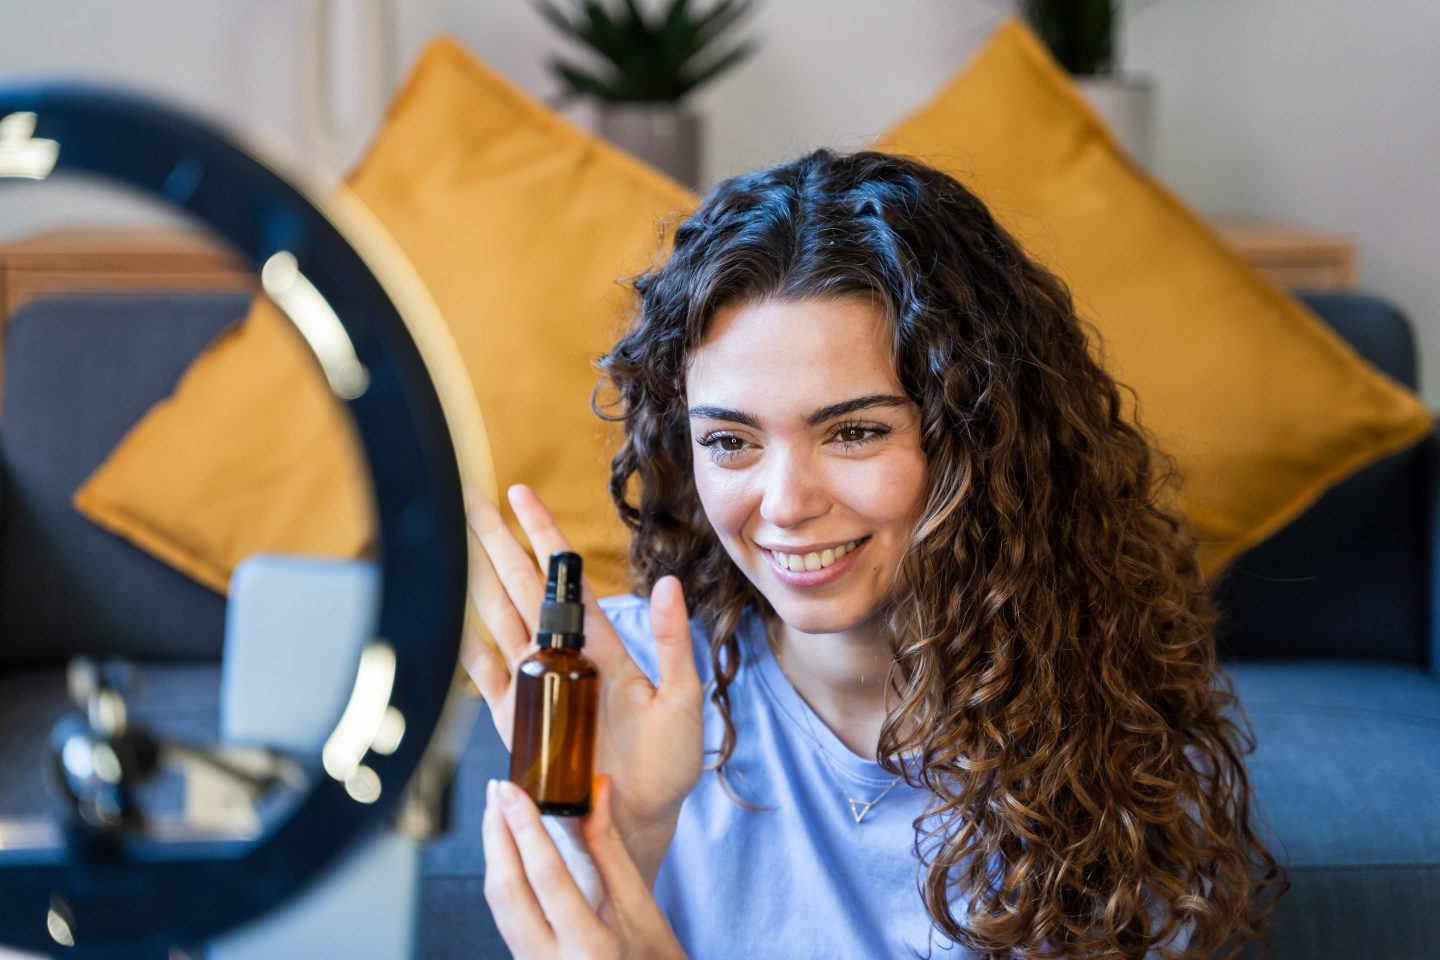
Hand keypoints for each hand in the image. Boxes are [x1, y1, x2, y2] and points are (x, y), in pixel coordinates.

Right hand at [465, 485, 703, 882]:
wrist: (638, 821)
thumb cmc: (666, 765)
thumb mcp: (682, 699)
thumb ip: (676, 643)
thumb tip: (667, 585)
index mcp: (601, 646)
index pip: (564, 579)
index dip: (541, 534)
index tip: (520, 493)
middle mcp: (563, 659)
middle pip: (521, 590)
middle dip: (495, 543)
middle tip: (470, 500)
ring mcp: (537, 688)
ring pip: (497, 622)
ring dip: (474, 583)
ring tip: (452, 544)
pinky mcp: (519, 723)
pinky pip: (487, 680)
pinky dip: (467, 652)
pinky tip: (450, 622)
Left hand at [483, 774, 687, 959]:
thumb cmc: (652, 957)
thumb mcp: (639, 904)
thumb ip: (609, 847)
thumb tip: (597, 788)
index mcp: (589, 948)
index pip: (546, 875)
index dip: (525, 825)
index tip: (511, 789)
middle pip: (508, 889)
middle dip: (497, 834)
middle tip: (498, 791)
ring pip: (499, 904)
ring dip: (494, 854)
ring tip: (497, 812)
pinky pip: (504, 916)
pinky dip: (502, 878)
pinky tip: (505, 852)